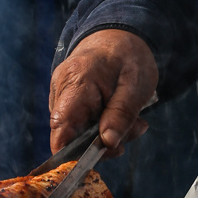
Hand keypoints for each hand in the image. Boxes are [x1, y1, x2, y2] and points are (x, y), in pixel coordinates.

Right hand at [49, 30, 158, 155]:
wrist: (118, 33)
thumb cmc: (129, 55)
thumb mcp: (136, 84)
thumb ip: (122, 114)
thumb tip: (108, 144)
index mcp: (76, 82)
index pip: (61, 127)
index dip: (69, 153)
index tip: (90, 164)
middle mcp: (61, 90)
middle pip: (71, 135)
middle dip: (103, 142)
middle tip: (135, 130)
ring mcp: (62, 95)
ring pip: (78, 132)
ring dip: (107, 135)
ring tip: (134, 121)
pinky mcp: (67, 100)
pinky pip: (81, 124)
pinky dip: (103, 126)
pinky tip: (122, 115)